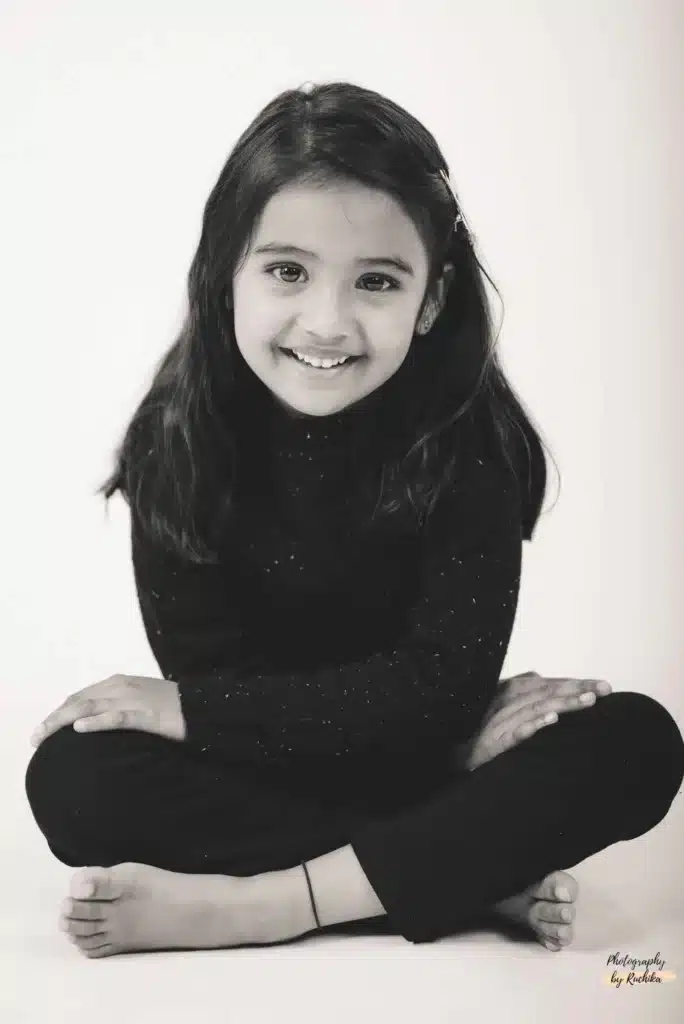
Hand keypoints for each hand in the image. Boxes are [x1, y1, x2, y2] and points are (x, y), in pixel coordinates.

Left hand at [30, 674, 186, 746]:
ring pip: (90, 707)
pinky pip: (117, 717)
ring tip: (45, 736)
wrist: (204, 708)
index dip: (58, 712)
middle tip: (36, 738)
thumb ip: (117, 706)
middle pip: (78, 701)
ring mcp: (134, 699)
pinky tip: (80, 728)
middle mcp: (122, 686)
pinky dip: (96, 721)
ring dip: (62, 721)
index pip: (79, 696)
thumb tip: (92, 721)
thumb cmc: (172, 708)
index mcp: (120, 682)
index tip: (43, 730)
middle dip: (53, 719)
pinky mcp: (147, 715)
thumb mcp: (140, 701)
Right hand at [450, 671, 611, 771]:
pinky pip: (516, 733)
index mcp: (510, 691)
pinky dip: (534, 725)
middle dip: (576, 690)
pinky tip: (552, 720)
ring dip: (563, 703)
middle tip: (603, 690)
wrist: (447, 754)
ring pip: (537, 708)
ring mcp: (499, 722)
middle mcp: (505, 702)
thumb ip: (518, 688)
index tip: (605, 686)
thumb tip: (537, 675)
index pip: (549, 683)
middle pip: (547, 692)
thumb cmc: (474, 728)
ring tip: (588, 700)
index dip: (576, 682)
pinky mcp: (493, 743)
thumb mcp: (497, 705)